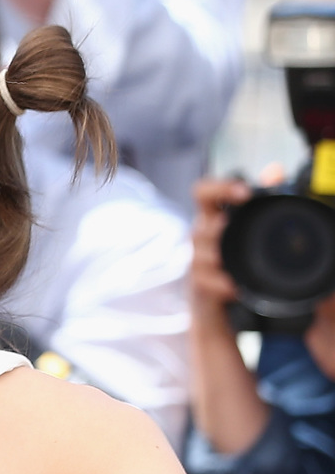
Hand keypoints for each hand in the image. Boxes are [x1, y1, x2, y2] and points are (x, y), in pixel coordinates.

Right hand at [189, 176, 248, 319]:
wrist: (221, 304)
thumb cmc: (234, 259)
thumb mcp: (247, 226)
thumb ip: (262, 196)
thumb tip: (276, 169)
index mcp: (213, 216)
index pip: (203, 192)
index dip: (219, 188)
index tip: (243, 191)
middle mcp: (201, 236)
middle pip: (200, 226)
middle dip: (213, 227)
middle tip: (226, 224)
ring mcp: (197, 261)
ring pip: (199, 253)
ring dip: (213, 255)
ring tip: (225, 259)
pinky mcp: (198, 285)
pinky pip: (203, 281)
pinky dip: (218, 283)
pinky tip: (233, 286)